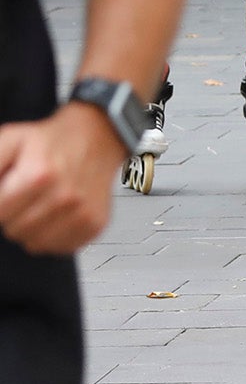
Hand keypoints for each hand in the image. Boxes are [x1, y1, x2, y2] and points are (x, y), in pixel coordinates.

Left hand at [0, 105, 126, 254]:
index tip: (9, 189)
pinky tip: (58, 212)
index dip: (0, 201)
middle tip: (27, 192)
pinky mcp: (94, 225)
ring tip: (43, 202)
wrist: (98, 136)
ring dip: (32, 226)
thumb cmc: (51, 141)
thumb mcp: (10, 140)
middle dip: (13, 214)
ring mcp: (82, 213)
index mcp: (39, 175)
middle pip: (13, 230)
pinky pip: (57, 247)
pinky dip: (53, 234)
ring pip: (34, 243)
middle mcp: (64, 197)